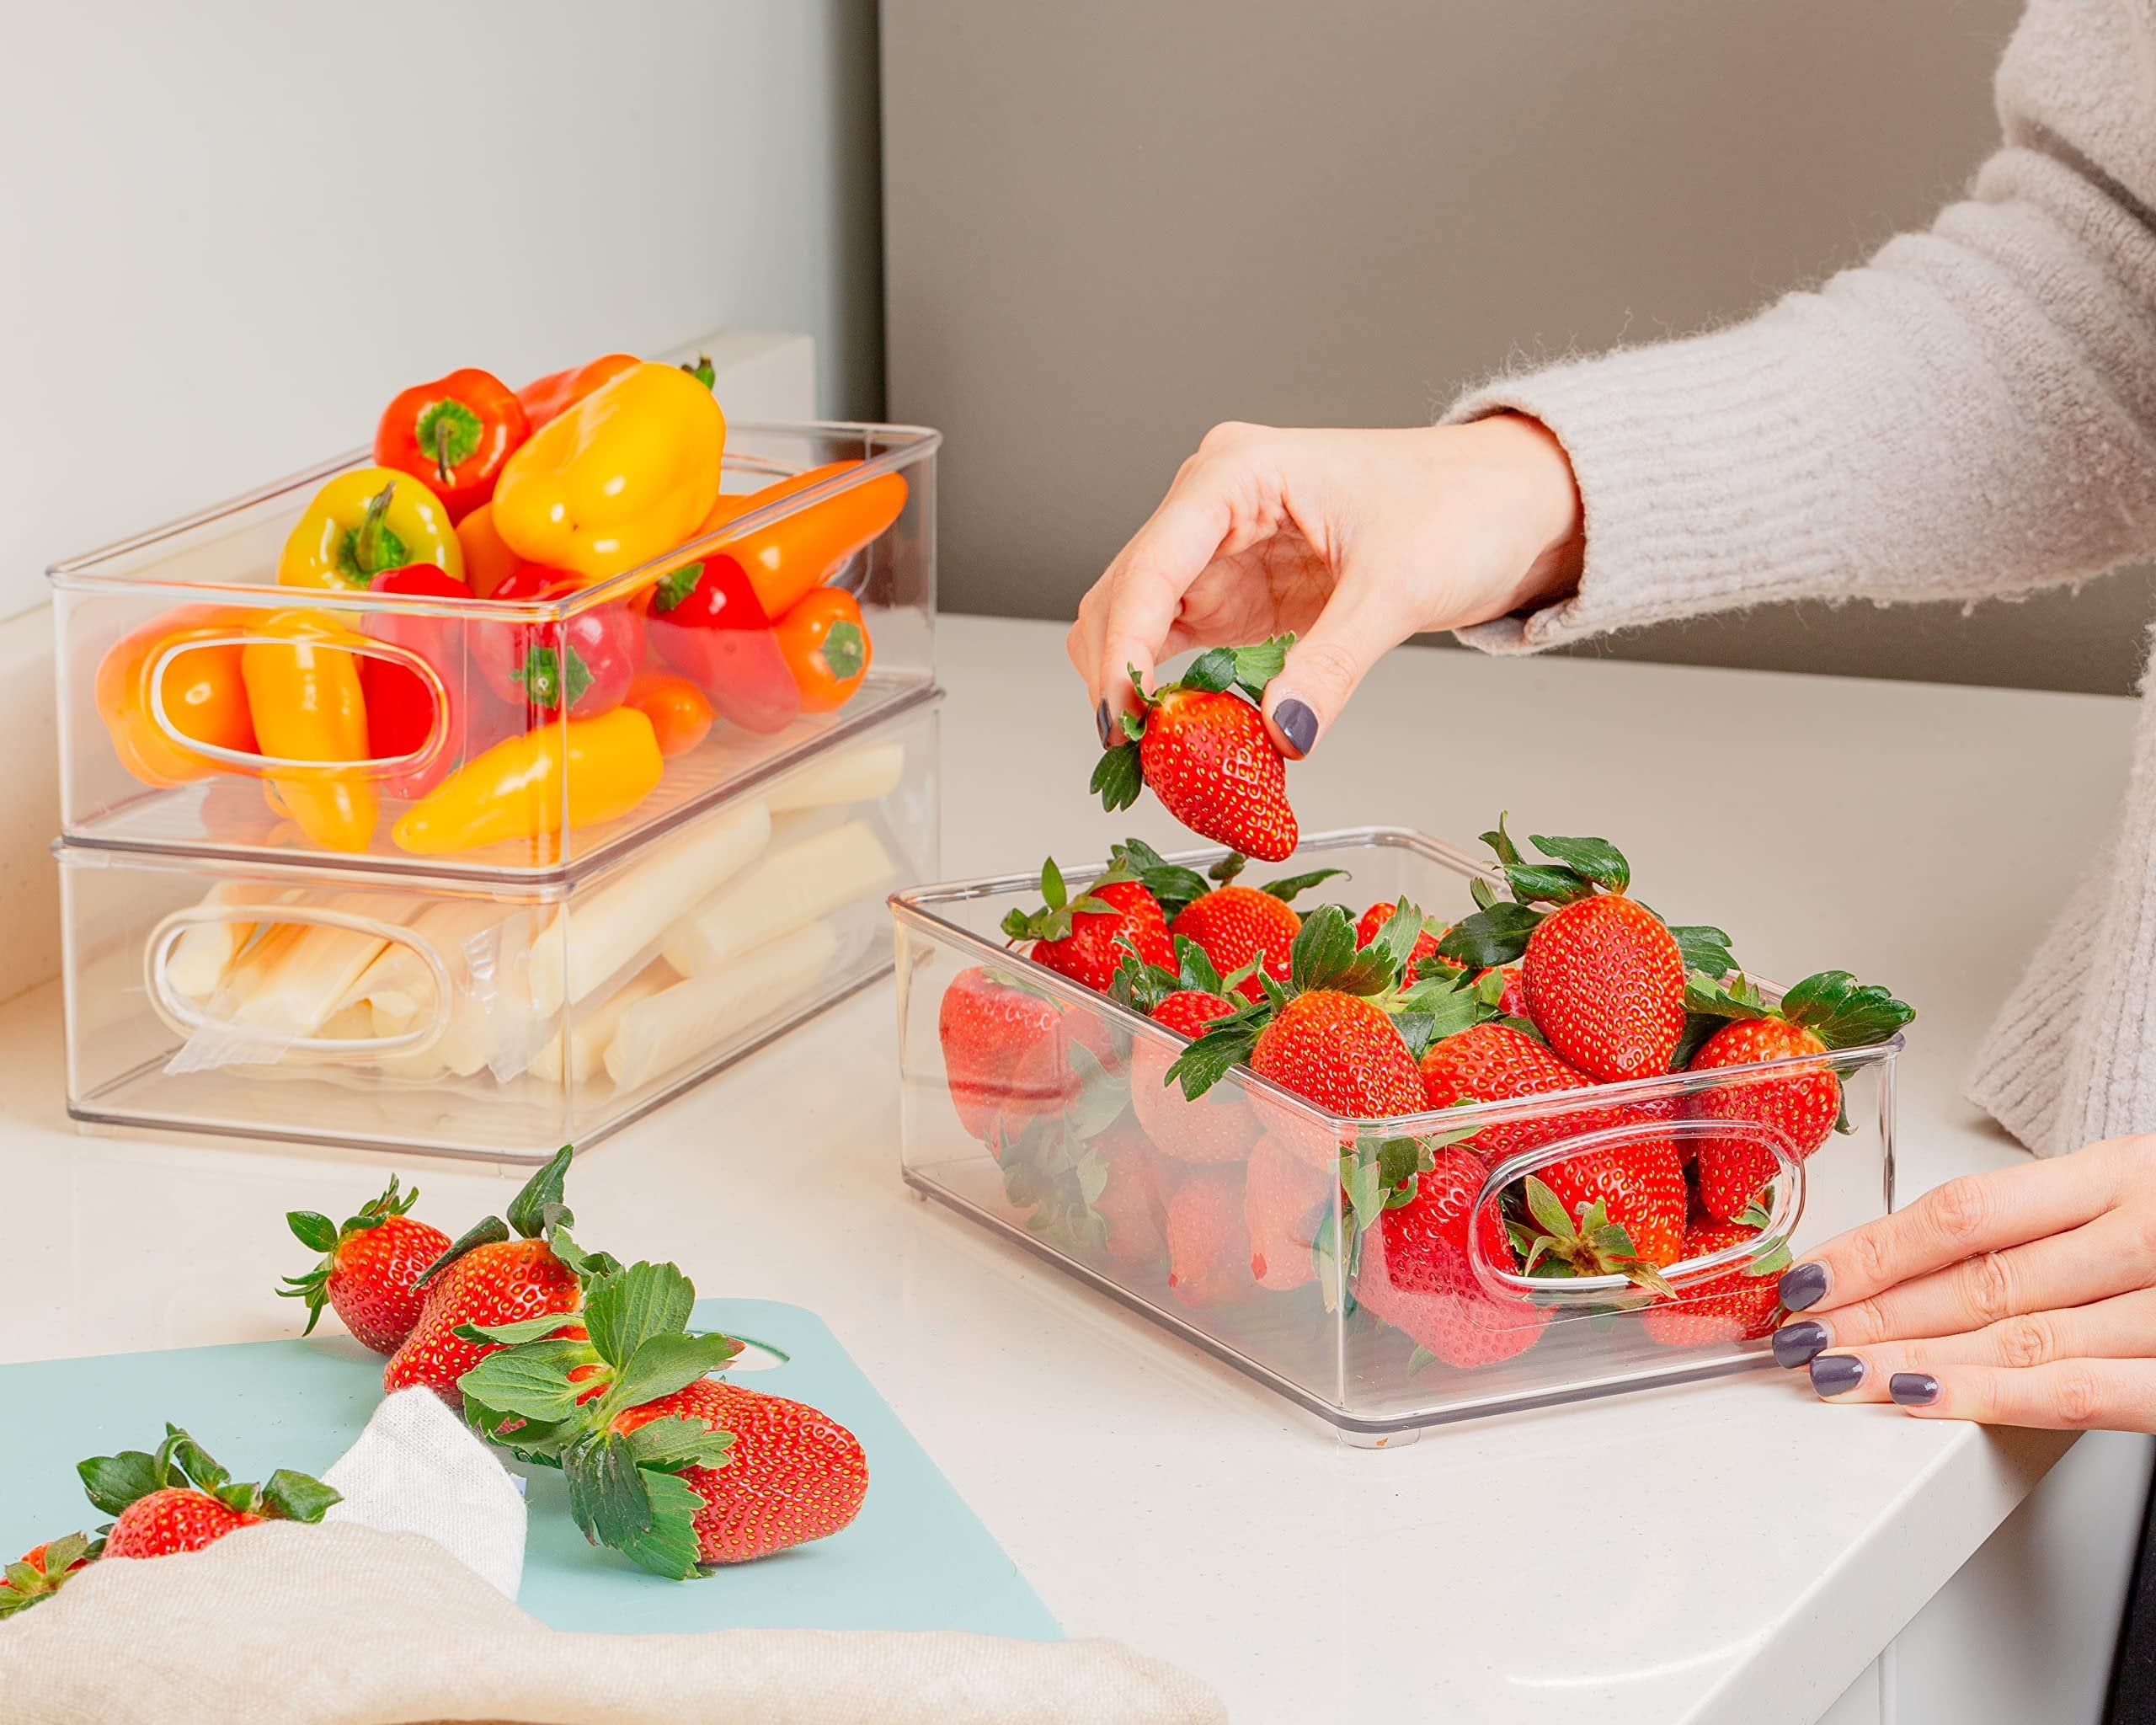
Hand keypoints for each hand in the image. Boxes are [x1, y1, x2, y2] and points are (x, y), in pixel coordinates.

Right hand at [1065, 415, 1582, 755]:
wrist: (1515, 503)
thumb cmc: (1465, 506)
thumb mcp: (1397, 589)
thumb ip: (1331, 666)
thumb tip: (1278, 735)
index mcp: (1236, 472)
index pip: (1150, 566)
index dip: (1125, 648)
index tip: (1122, 721)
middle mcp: (1212, 504)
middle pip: (1125, 596)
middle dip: (1122, 676)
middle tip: (1140, 759)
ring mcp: (1220, 548)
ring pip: (1138, 625)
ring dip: (1140, 689)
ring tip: (1160, 759)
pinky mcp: (1237, 589)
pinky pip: (1179, 646)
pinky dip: (1175, 693)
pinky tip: (1187, 737)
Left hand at [1772, 1136, 2155, 1429]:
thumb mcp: (2132, 1189)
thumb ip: (2046, 1220)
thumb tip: (1914, 1262)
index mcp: (2122, 1171)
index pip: (1965, 1212)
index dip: (1873, 1249)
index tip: (1801, 1278)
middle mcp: (2147, 1231)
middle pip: (1979, 1279)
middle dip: (1872, 1313)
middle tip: (1792, 1337)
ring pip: (2021, 1337)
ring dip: (1910, 1359)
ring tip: (1832, 1372)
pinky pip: (2090, 1393)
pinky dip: (1997, 1399)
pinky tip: (1924, 1399)